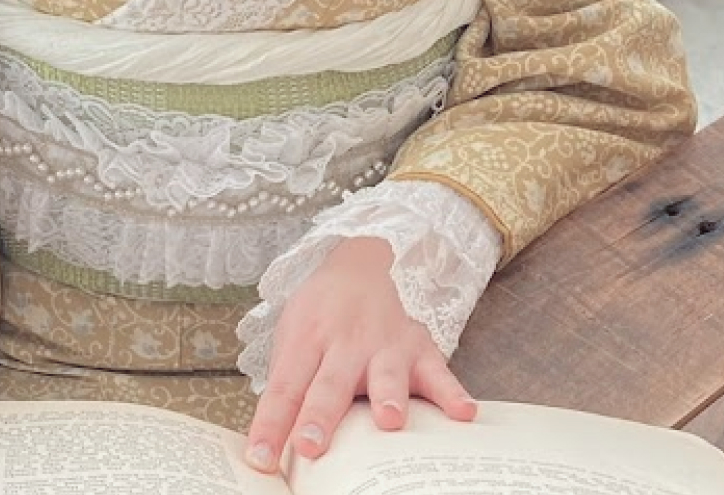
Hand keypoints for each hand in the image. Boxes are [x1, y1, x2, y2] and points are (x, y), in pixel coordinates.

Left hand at [244, 237, 476, 472]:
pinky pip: (438, 372)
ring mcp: (385, 345)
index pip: (284, 388)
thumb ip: (287, 389)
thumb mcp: (292, 339)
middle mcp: (345, 343)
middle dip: (320, 417)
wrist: (359, 264)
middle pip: (330, 384)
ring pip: (385, 375)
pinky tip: (463, 413)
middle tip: (309, 446)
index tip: (260, 458)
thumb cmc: (320, 315)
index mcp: (306, 341)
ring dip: (388, 397)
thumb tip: (269, 446)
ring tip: (390, 421)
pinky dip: (453, 393)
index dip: (270, 424)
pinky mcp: (419, 347)